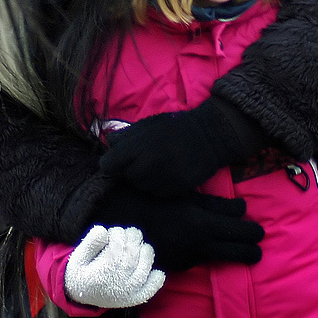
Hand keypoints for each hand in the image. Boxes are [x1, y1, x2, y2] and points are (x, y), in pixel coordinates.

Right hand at [64, 226, 164, 307]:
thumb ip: (89, 243)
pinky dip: (156, 279)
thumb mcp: (77, 257)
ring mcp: (128, 292)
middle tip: (126, 233)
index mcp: (102, 275)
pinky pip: (150, 289)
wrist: (80, 295)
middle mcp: (118, 285)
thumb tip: (103, 230)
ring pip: (144, 266)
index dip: (117, 235)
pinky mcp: (135, 298)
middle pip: (132, 255)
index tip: (112, 232)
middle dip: (131, 238)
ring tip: (136, 245)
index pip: (117, 249)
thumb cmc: (81, 272)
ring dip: (144, 250)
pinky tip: (155, 270)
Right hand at [90, 184, 262, 270]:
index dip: (250, 227)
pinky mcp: (178, 265)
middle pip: (236, 247)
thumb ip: (212, 203)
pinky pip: (201, 259)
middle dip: (251, 245)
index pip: (237, 225)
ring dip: (236, 252)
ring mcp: (187, 255)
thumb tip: (241, 209)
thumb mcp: (182, 193)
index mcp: (199, 218)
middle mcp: (197, 240)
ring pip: (221, 256)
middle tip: (258, 241)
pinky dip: (208, 253)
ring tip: (249, 251)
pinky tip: (209, 247)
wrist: (117, 220)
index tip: (256, 228)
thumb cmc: (149, 197)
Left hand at [100, 96, 267, 196]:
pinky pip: (157, 192)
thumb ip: (127, 135)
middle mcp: (148, 165)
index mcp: (138, 147)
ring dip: (143, 179)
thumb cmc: (175, 127)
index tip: (116, 161)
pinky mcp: (176, 189)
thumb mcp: (149, 124)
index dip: (111, 162)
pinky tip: (166, 174)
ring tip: (154, 167)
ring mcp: (162, 179)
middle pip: (125, 177)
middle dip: (129, 171)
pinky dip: (158, 186)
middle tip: (140, 161)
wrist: (209, 136)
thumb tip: (108, 142)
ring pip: (141, 187)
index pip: (109, 164)